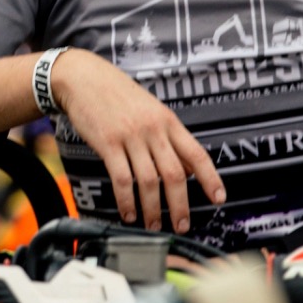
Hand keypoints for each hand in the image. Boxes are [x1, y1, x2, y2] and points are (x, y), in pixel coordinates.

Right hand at [50, 50, 224, 232]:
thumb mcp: (151, 109)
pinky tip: (128, 212)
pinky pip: (121, 178)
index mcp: (168, 121)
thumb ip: (169, 137)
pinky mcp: (107, 143)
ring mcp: (130, 136)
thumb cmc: (117, 93)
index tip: (219, 198)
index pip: (197, 154)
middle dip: (180, 205)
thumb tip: (188, 166)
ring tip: (153, 225)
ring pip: (148, 181)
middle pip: (174, 174)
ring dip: (152, 209)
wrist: (83, 78)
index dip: (211, 178)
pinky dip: (126, 200)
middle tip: (182, 224)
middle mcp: (153, 130)